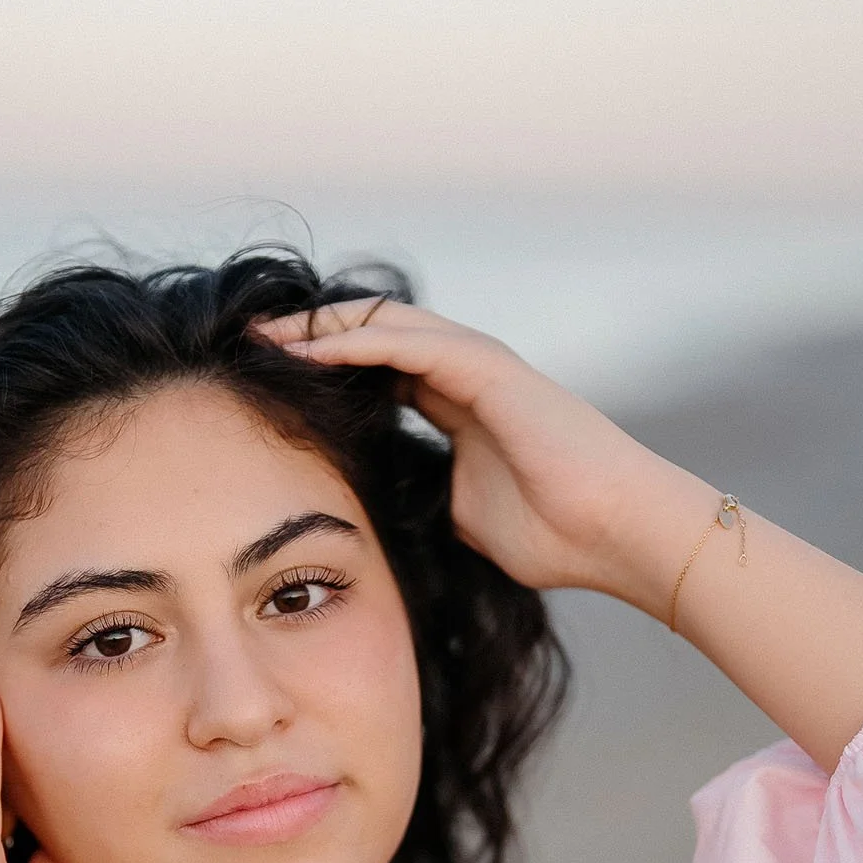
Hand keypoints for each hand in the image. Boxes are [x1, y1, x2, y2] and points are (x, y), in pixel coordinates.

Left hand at [255, 299, 717, 613]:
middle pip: (372, 337)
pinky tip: (311, 347)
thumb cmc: (555, 536)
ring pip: (384, 326)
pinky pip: (408, 342)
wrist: (613, 534)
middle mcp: (465, 374)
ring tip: (265, 334)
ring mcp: (478, 365)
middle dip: (310, 338)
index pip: (376, 372)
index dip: (322, 372)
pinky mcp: (488, 368)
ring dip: (321, 330)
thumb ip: (427, 494)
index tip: (265, 383)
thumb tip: (384, 506)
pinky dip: (356, 341)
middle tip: (249, 343)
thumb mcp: (464, 516)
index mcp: (458, 406)